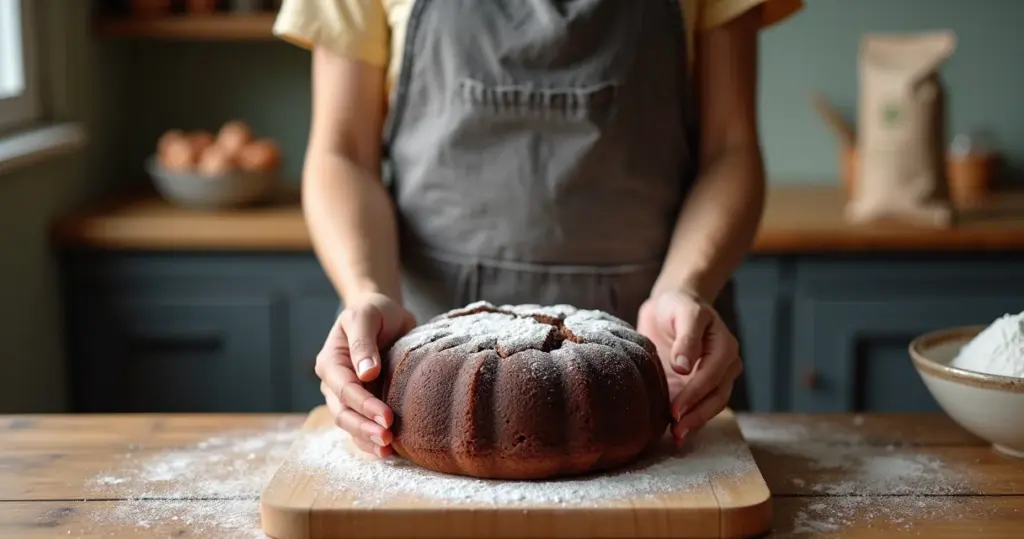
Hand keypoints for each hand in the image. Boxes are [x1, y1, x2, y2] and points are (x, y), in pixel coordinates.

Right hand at [316, 292, 415, 456]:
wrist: (384, 314)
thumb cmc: (374, 311)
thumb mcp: (366, 315)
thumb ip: (363, 342)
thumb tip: (367, 372)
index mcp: (331, 361)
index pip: (345, 390)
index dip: (364, 406)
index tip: (387, 417)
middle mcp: (334, 383)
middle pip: (344, 414)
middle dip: (364, 429)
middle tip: (387, 439)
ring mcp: (346, 397)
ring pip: (350, 426)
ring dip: (367, 440)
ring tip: (387, 452)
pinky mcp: (363, 404)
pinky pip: (362, 428)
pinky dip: (371, 442)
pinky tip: (388, 453)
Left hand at [636, 290, 742, 444]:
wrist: (672, 306)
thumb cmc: (678, 307)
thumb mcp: (684, 313)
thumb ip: (686, 337)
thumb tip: (683, 367)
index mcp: (725, 347)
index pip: (712, 376)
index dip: (694, 395)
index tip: (675, 409)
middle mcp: (725, 366)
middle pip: (716, 397)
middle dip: (697, 416)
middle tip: (676, 431)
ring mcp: (714, 379)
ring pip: (711, 406)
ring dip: (695, 423)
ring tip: (677, 438)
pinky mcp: (698, 387)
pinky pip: (699, 407)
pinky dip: (690, 421)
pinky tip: (676, 434)